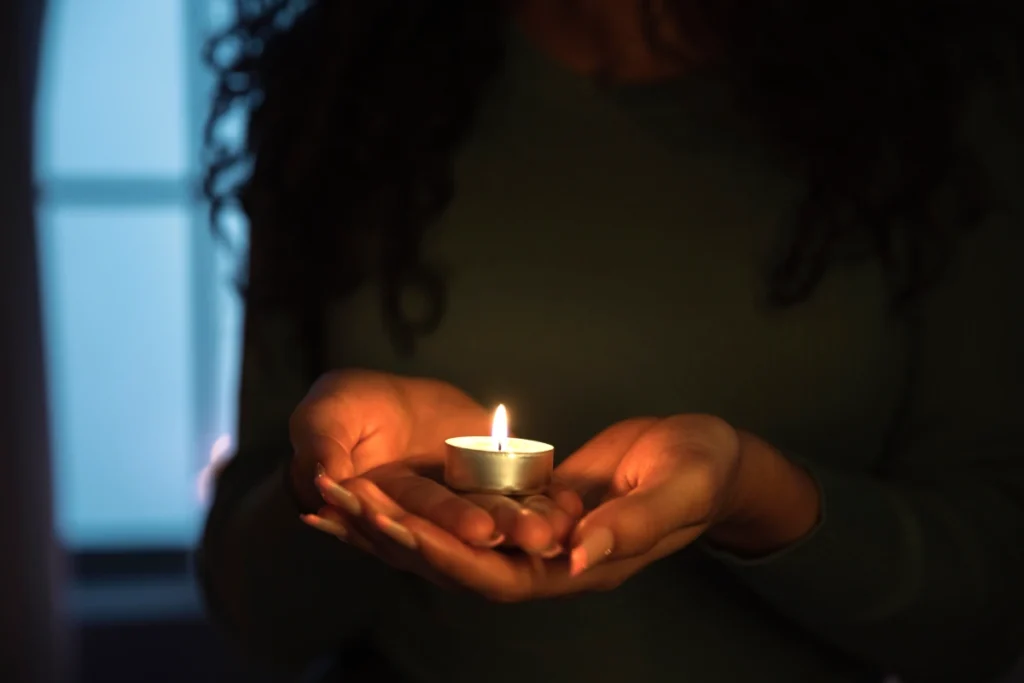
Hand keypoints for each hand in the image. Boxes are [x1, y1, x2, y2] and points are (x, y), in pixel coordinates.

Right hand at [290, 369, 581, 550]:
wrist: (390, 396)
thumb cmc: (346, 408)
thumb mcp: (323, 416)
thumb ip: (322, 447)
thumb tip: (321, 482)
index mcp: (375, 512)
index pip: (393, 523)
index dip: (411, 527)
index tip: (436, 526)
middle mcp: (423, 522)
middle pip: (448, 530)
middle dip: (472, 529)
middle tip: (494, 531)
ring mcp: (463, 508)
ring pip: (492, 521)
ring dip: (516, 525)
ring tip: (542, 528)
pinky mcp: (496, 489)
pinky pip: (523, 495)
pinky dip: (545, 501)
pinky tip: (568, 506)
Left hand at [302, 415, 744, 600]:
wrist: (709, 457)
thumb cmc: (701, 471)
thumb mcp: (675, 490)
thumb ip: (631, 524)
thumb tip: (574, 556)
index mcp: (578, 566)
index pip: (495, 574)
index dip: (442, 554)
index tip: (391, 527)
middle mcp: (548, 560)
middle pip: (458, 561)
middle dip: (397, 537)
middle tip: (338, 504)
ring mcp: (535, 534)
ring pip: (455, 537)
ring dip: (398, 520)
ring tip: (335, 495)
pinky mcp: (529, 505)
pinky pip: (469, 506)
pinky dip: (426, 496)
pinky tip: (385, 477)